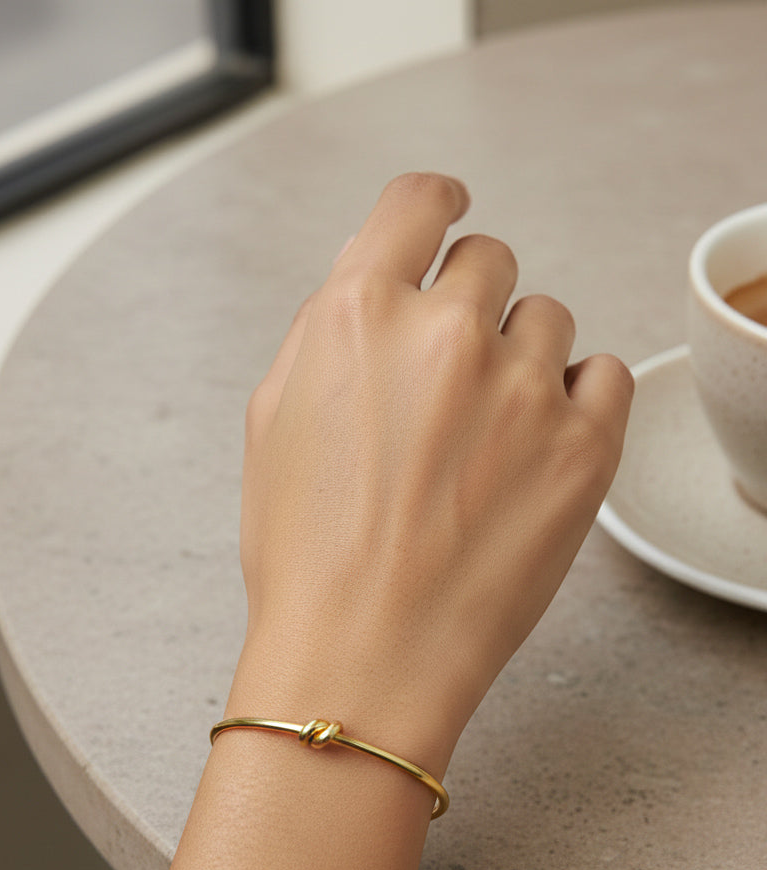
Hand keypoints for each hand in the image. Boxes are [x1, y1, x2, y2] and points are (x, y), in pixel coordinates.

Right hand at [231, 173, 632, 776]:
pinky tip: (539, 447)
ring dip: (522, 359)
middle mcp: (443, 332)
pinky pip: (603, 375)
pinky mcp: (582, 445)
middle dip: (472, 307)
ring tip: (489, 438)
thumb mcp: (273, 424)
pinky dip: (577, 399)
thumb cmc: (307, 559)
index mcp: (353, 316)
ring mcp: (521, 386)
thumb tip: (379, 300)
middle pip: (489, 260)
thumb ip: (330, 337)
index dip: (437, 203)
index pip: (416, 203)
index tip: (451, 213)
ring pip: (548, 318)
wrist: (363, 659)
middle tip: (456, 379)